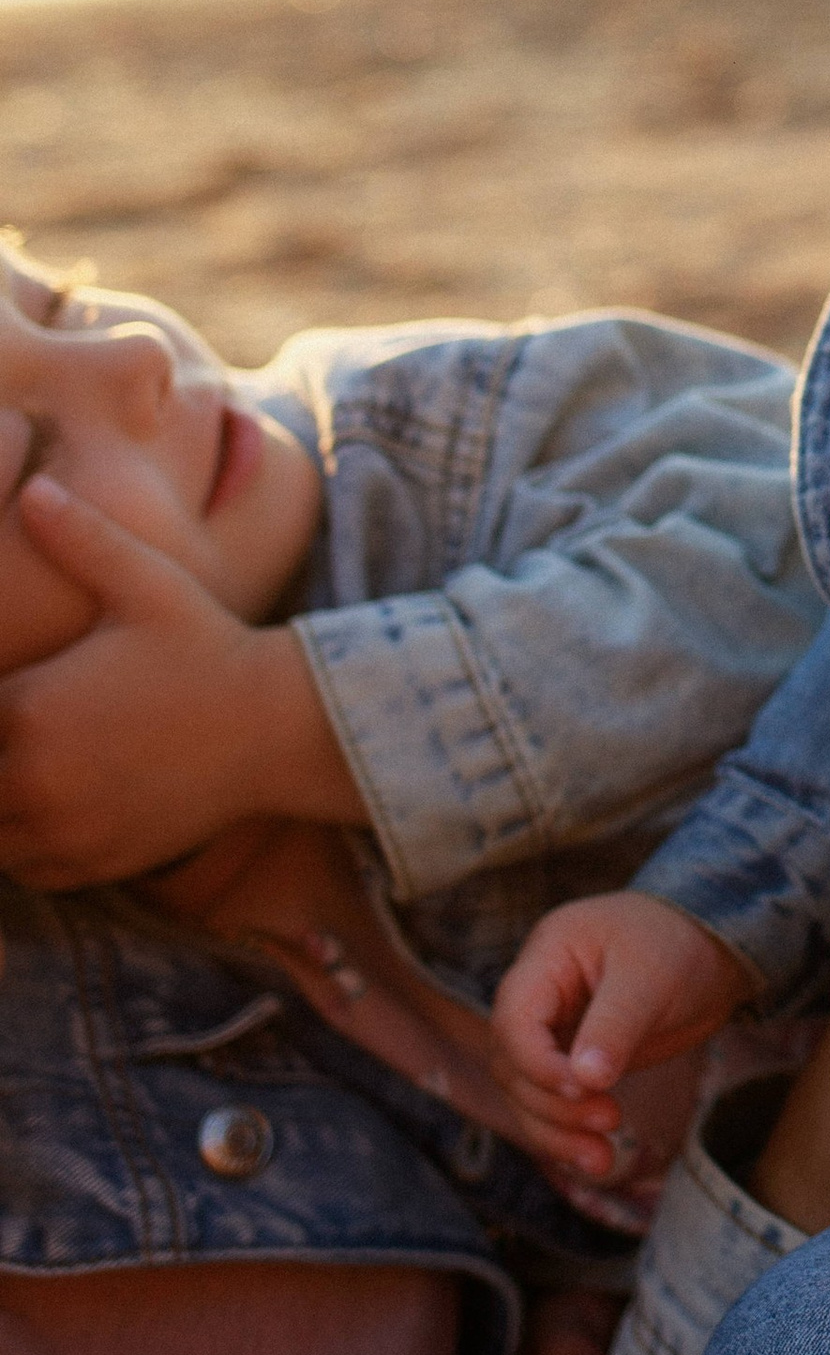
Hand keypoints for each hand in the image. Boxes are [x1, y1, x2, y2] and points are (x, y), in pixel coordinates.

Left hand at [0, 475, 360, 887]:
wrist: (277, 729)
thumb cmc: (207, 648)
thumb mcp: (147, 584)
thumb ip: (81, 537)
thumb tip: (31, 488)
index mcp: (26, 713)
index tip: (14, 684)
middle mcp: (32, 783)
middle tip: (20, 720)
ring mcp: (61, 832)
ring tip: (31, 757)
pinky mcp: (90, 864)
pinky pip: (23, 866)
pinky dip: (23, 841)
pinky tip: (50, 799)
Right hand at [492, 890, 753, 1181]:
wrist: (712, 950)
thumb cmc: (679, 944)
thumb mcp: (652, 977)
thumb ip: (616, 1026)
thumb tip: (585, 1080)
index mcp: (548, 956)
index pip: (514, 1019)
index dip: (537, 1063)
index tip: (583, 1090)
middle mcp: (539, 995)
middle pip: (512, 1063)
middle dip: (551, 1104)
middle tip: (608, 1122)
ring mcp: (553, 1029)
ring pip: (526, 1092)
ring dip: (555, 1132)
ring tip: (601, 1161)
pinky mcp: (573, 1060)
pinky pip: (553, 1103)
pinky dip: (568, 1134)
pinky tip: (596, 1159)